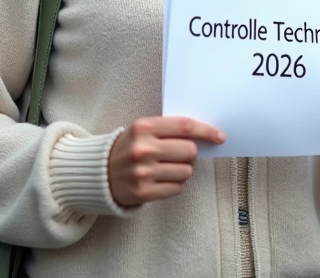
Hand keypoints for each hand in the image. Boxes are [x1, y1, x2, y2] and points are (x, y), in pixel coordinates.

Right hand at [107, 116, 224, 207]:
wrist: (99, 173)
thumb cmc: (129, 148)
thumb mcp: (143, 130)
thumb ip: (170, 129)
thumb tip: (206, 136)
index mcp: (143, 127)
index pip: (185, 127)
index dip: (206, 131)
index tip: (219, 137)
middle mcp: (143, 149)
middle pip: (190, 151)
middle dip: (191, 153)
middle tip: (180, 155)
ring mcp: (143, 172)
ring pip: (186, 172)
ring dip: (183, 170)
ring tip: (167, 168)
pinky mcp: (144, 192)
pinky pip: (177, 188)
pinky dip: (175, 184)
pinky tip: (162, 180)